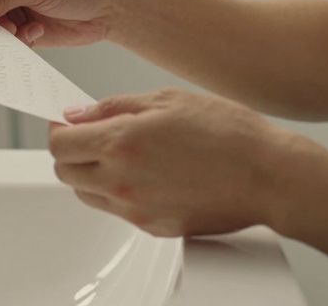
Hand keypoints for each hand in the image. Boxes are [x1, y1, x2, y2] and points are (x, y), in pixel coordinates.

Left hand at [48, 88, 299, 237]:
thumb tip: (78, 114)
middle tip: (91, 135)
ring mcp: (137, 210)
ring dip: (91, 173)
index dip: (59, 129)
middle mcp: (122, 181)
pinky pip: (118, 211)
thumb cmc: (228, 132)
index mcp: (122, 143)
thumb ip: (114, 106)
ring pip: (87, 194)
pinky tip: (147, 173)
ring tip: (122, 154)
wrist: (268, 175)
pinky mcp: (154, 227)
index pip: (60, 144)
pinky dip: (119, 192)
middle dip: (70, 151)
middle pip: (65, 172)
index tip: (68, 122)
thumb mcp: (167, 99)